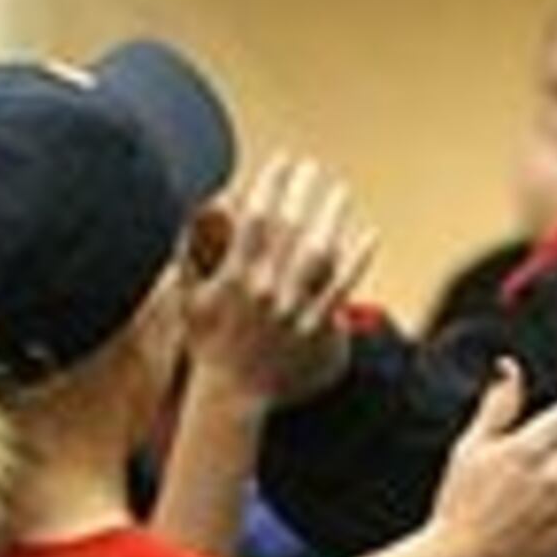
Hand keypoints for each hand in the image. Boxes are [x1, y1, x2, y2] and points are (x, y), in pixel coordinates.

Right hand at [185, 155, 376, 402]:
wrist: (232, 395)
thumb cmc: (208, 344)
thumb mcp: (187, 298)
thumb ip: (189, 255)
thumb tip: (193, 215)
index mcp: (234, 277)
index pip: (254, 219)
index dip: (269, 185)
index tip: (281, 161)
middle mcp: (266, 289)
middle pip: (289, 229)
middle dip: (301, 192)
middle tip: (312, 167)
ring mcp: (293, 309)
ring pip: (318, 254)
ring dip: (331, 219)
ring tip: (339, 193)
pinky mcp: (315, 328)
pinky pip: (342, 289)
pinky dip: (357, 261)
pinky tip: (369, 235)